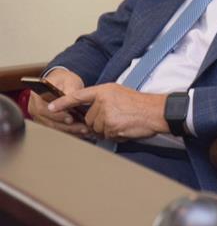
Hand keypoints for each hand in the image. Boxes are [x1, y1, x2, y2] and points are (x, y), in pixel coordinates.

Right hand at [26, 69, 88, 136]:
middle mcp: (35, 107)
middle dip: (66, 126)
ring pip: (52, 127)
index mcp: (37, 96)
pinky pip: (55, 129)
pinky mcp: (45, 121)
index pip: (43, 109)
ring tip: (83, 130)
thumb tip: (69, 98)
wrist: (61, 83)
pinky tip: (80, 131)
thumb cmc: (64, 80)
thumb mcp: (69, 81)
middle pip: (47, 121)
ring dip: (68, 131)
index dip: (57, 116)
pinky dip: (68, 131)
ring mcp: (39, 116)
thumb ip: (69, 90)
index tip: (70, 119)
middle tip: (81, 127)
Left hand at [50, 83, 167, 140]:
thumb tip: (92, 115)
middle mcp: (103, 100)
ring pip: (97, 128)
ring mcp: (106, 113)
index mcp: (105, 90)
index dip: (63, 102)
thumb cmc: (142, 105)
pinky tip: (126, 128)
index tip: (51, 107)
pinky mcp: (111, 125)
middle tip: (118, 119)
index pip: (79, 96)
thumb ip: (104, 101)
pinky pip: (106, 135)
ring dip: (108, 130)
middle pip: (89, 118)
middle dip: (100, 123)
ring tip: (123, 123)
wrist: (157, 111)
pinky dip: (115, 135)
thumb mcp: (121, 95)